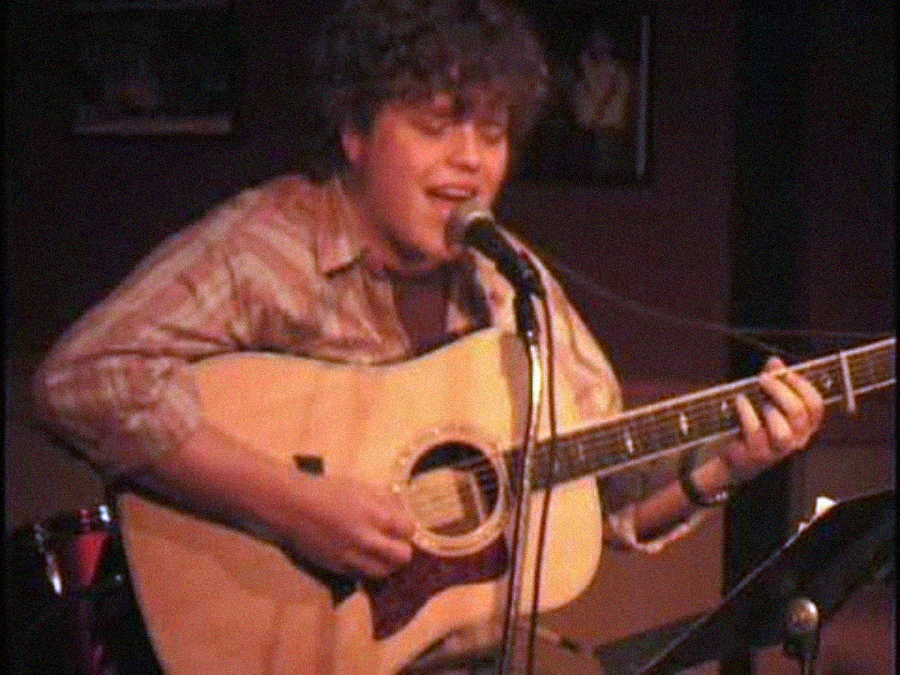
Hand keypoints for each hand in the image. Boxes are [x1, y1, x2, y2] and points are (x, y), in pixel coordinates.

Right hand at [281, 475, 415, 578]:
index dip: (406, 528)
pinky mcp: (339, 569)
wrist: (293, 507)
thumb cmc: (327, 491)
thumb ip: (384, 501)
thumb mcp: (361, 488)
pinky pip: (363, 576)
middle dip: (402, 549)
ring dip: (386, 563)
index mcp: (376, 516)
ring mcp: (353, 557)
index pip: (409, 530)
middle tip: (394, 542)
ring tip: (379, 552)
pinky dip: (367, 568)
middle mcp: (368, 541)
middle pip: (403, 557)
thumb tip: (401, 511)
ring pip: (384, 572)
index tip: (400, 526)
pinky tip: (361, 557)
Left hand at [721, 357, 824, 483]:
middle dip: (781, 391)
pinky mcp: (757, 455)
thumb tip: (775, 362)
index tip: (785, 373)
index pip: (815, 406)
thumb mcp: (765, 398)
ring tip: (755, 396)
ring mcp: (777, 450)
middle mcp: (796, 439)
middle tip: (764, 379)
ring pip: (783, 432)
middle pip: (799, 414)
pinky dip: (747, 412)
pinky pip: (755, 432)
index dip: (802, 386)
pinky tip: (740, 400)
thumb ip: (773, 380)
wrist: (732, 451)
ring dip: (768, 409)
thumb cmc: (753, 422)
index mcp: (805, 425)